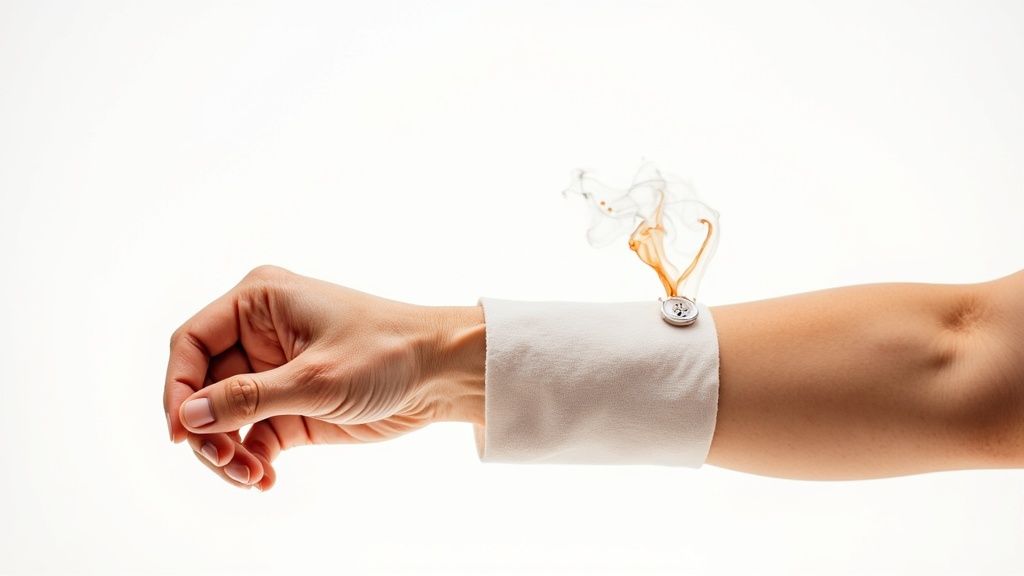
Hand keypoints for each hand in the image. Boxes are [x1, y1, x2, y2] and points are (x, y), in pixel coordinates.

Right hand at [163, 265, 484, 490]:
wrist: (443, 373)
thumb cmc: (388, 353)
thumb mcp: (315, 378)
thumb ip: (248, 398)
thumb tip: (186, 418)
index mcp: (259, 302)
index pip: (191, 343)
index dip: (178, 388)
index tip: (181, 434)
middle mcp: (259, 333)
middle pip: (201, 388)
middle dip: (206, 431)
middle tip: (225, 463)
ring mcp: (274, 372)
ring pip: (223, 419)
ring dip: (227, 452)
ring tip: (252, 477)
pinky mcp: (292, 406)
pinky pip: (252, 436)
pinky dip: (252, 460)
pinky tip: (265, 479)